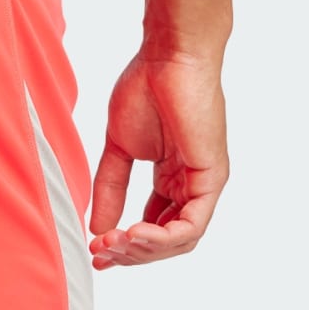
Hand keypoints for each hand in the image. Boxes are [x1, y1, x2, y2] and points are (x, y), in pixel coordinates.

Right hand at [89, 52, 228, 267]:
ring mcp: (203, 183)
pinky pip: (191, 226)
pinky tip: (133, 233)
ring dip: (143, 250)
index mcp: (172, 178)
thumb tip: (97, 227)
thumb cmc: (147, 87)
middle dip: (130, 253)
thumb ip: (109, 189)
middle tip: (100, 252)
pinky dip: (161, 238)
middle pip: (165, 241)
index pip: (154, 227)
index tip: (97, 250)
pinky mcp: (211, 178)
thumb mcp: (119, 149)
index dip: (126, 246)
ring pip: (180, 241)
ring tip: (113, 243)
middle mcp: (190, 185)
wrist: (168, 56)